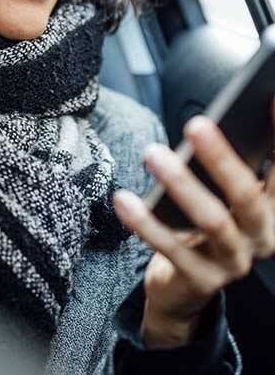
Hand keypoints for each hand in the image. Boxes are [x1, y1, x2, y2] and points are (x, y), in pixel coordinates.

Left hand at [113, 112, 274, 348]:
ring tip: (153, 154)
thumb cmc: (205, 222)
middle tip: (196, 125)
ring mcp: (235, 262)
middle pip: (247, 195)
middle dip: (222, 157)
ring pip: (212, 222)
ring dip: (181, 184)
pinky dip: (145, 222)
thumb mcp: (222, 194)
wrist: (185, 286)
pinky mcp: (202, 280)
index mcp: (273, 208)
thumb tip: (210, 119)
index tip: (268, 96)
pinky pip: (171, 249)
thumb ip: (228, 163)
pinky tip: (124, 198)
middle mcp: (262, 236)